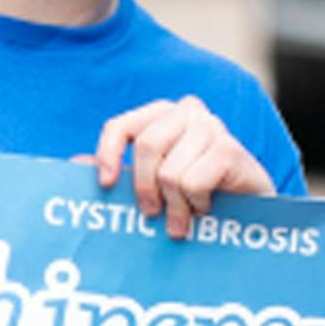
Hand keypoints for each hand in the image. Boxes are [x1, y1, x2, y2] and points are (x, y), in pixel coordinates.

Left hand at [91, 96, 274, 239]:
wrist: (249, 212)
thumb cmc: (194, 195)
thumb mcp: (151, 183)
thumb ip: (117, 171)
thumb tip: (74, 162)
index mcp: (161, 114)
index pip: (121, 125)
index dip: (108, 154)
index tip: (106, 185)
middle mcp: (187, 110)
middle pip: (147, 147)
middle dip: (145, 188)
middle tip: (153, 214)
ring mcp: (212, 126)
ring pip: (171, 171)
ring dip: (176, 204)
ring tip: (187, 214)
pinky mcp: (230, 149)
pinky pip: (194, 182)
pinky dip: (197, 203)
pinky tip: (207, 206)